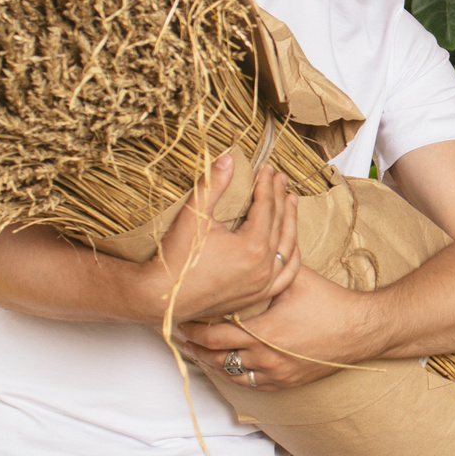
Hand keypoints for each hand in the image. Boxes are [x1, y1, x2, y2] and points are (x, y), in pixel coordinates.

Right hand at [149, 154, 300, 326]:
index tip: (267, 169)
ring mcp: (263, 285)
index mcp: (253, 246)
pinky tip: (291, 244)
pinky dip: (291, 257)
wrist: (163, 296)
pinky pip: (286, 276)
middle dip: (280, 198)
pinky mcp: (257, 297)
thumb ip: (213, 184)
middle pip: (279, 224)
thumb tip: (228, 158)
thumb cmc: (177, 257)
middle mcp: (264, 267)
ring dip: (291, 224)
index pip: (266, 207)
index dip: (266, 185)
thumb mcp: (195, 215)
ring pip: (288, 249)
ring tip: (291, 202)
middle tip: (280, 179)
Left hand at [178, 264, 366, 391]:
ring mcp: (276, 374)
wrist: (360, 329)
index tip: (182, 319)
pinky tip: (226, 365)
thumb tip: (254, 231)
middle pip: (216, 358)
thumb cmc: (329, 301)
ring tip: (197, 352)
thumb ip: (268, 262)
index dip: (193, 330)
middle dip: (196, 347)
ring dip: (211, 363)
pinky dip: (234, 374)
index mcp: (263, 332)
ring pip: (231, 375)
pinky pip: (251, 385)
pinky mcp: (286, 382)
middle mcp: (266, 358)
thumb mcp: (294, 278)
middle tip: (181, 336)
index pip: (213, 337)